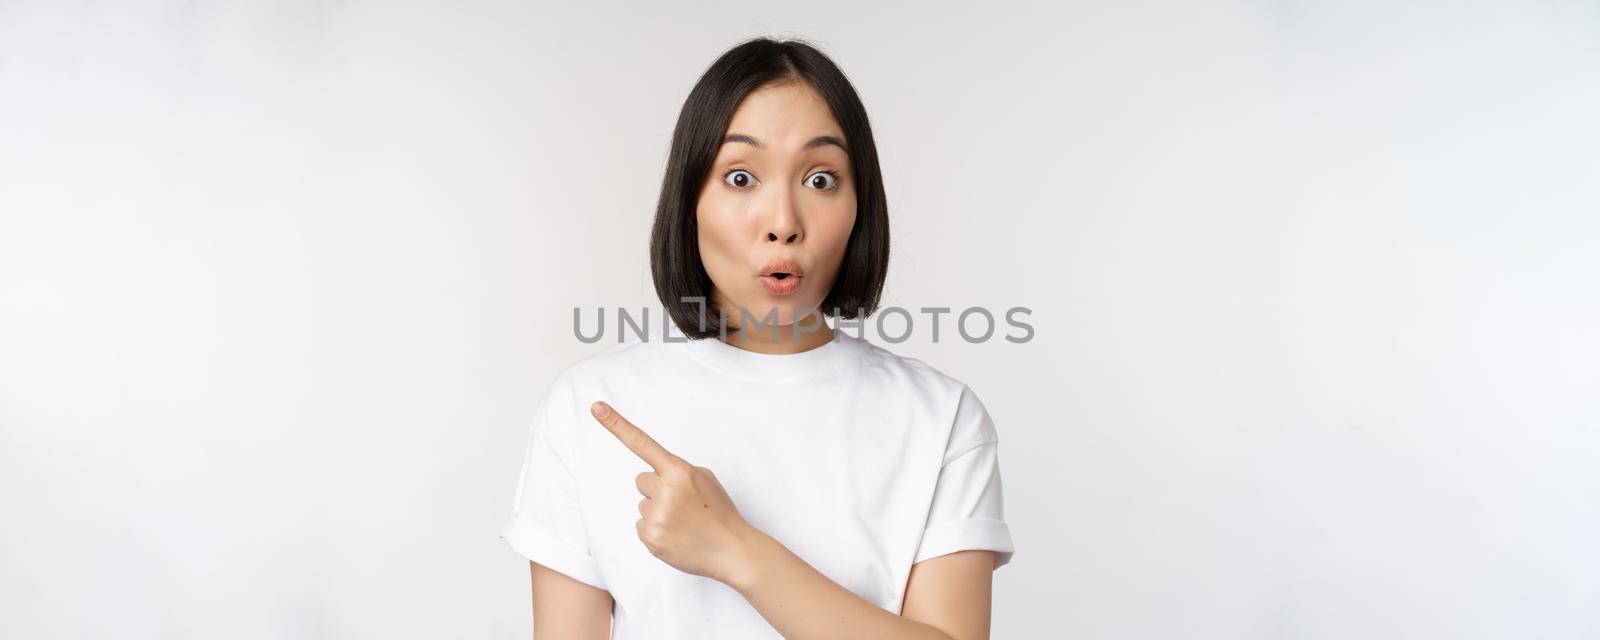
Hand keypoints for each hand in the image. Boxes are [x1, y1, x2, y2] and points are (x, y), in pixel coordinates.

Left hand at [590, 400, 759, 583]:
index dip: (616, 424)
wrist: (731, 550)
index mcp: (680, 471)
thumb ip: (678, 471)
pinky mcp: (651, 538)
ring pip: (642, 505)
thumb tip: (657, 476)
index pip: (642, 443)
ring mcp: (657, 515)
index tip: (596, 407)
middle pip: (642, 481)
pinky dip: (655, 531)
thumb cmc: (719, 512)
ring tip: (683, 522)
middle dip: (657, 490)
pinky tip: (675, 535)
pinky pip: (641, 526)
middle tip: (682, 504)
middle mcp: (665, 490)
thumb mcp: (704, 479)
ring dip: (658, 512)